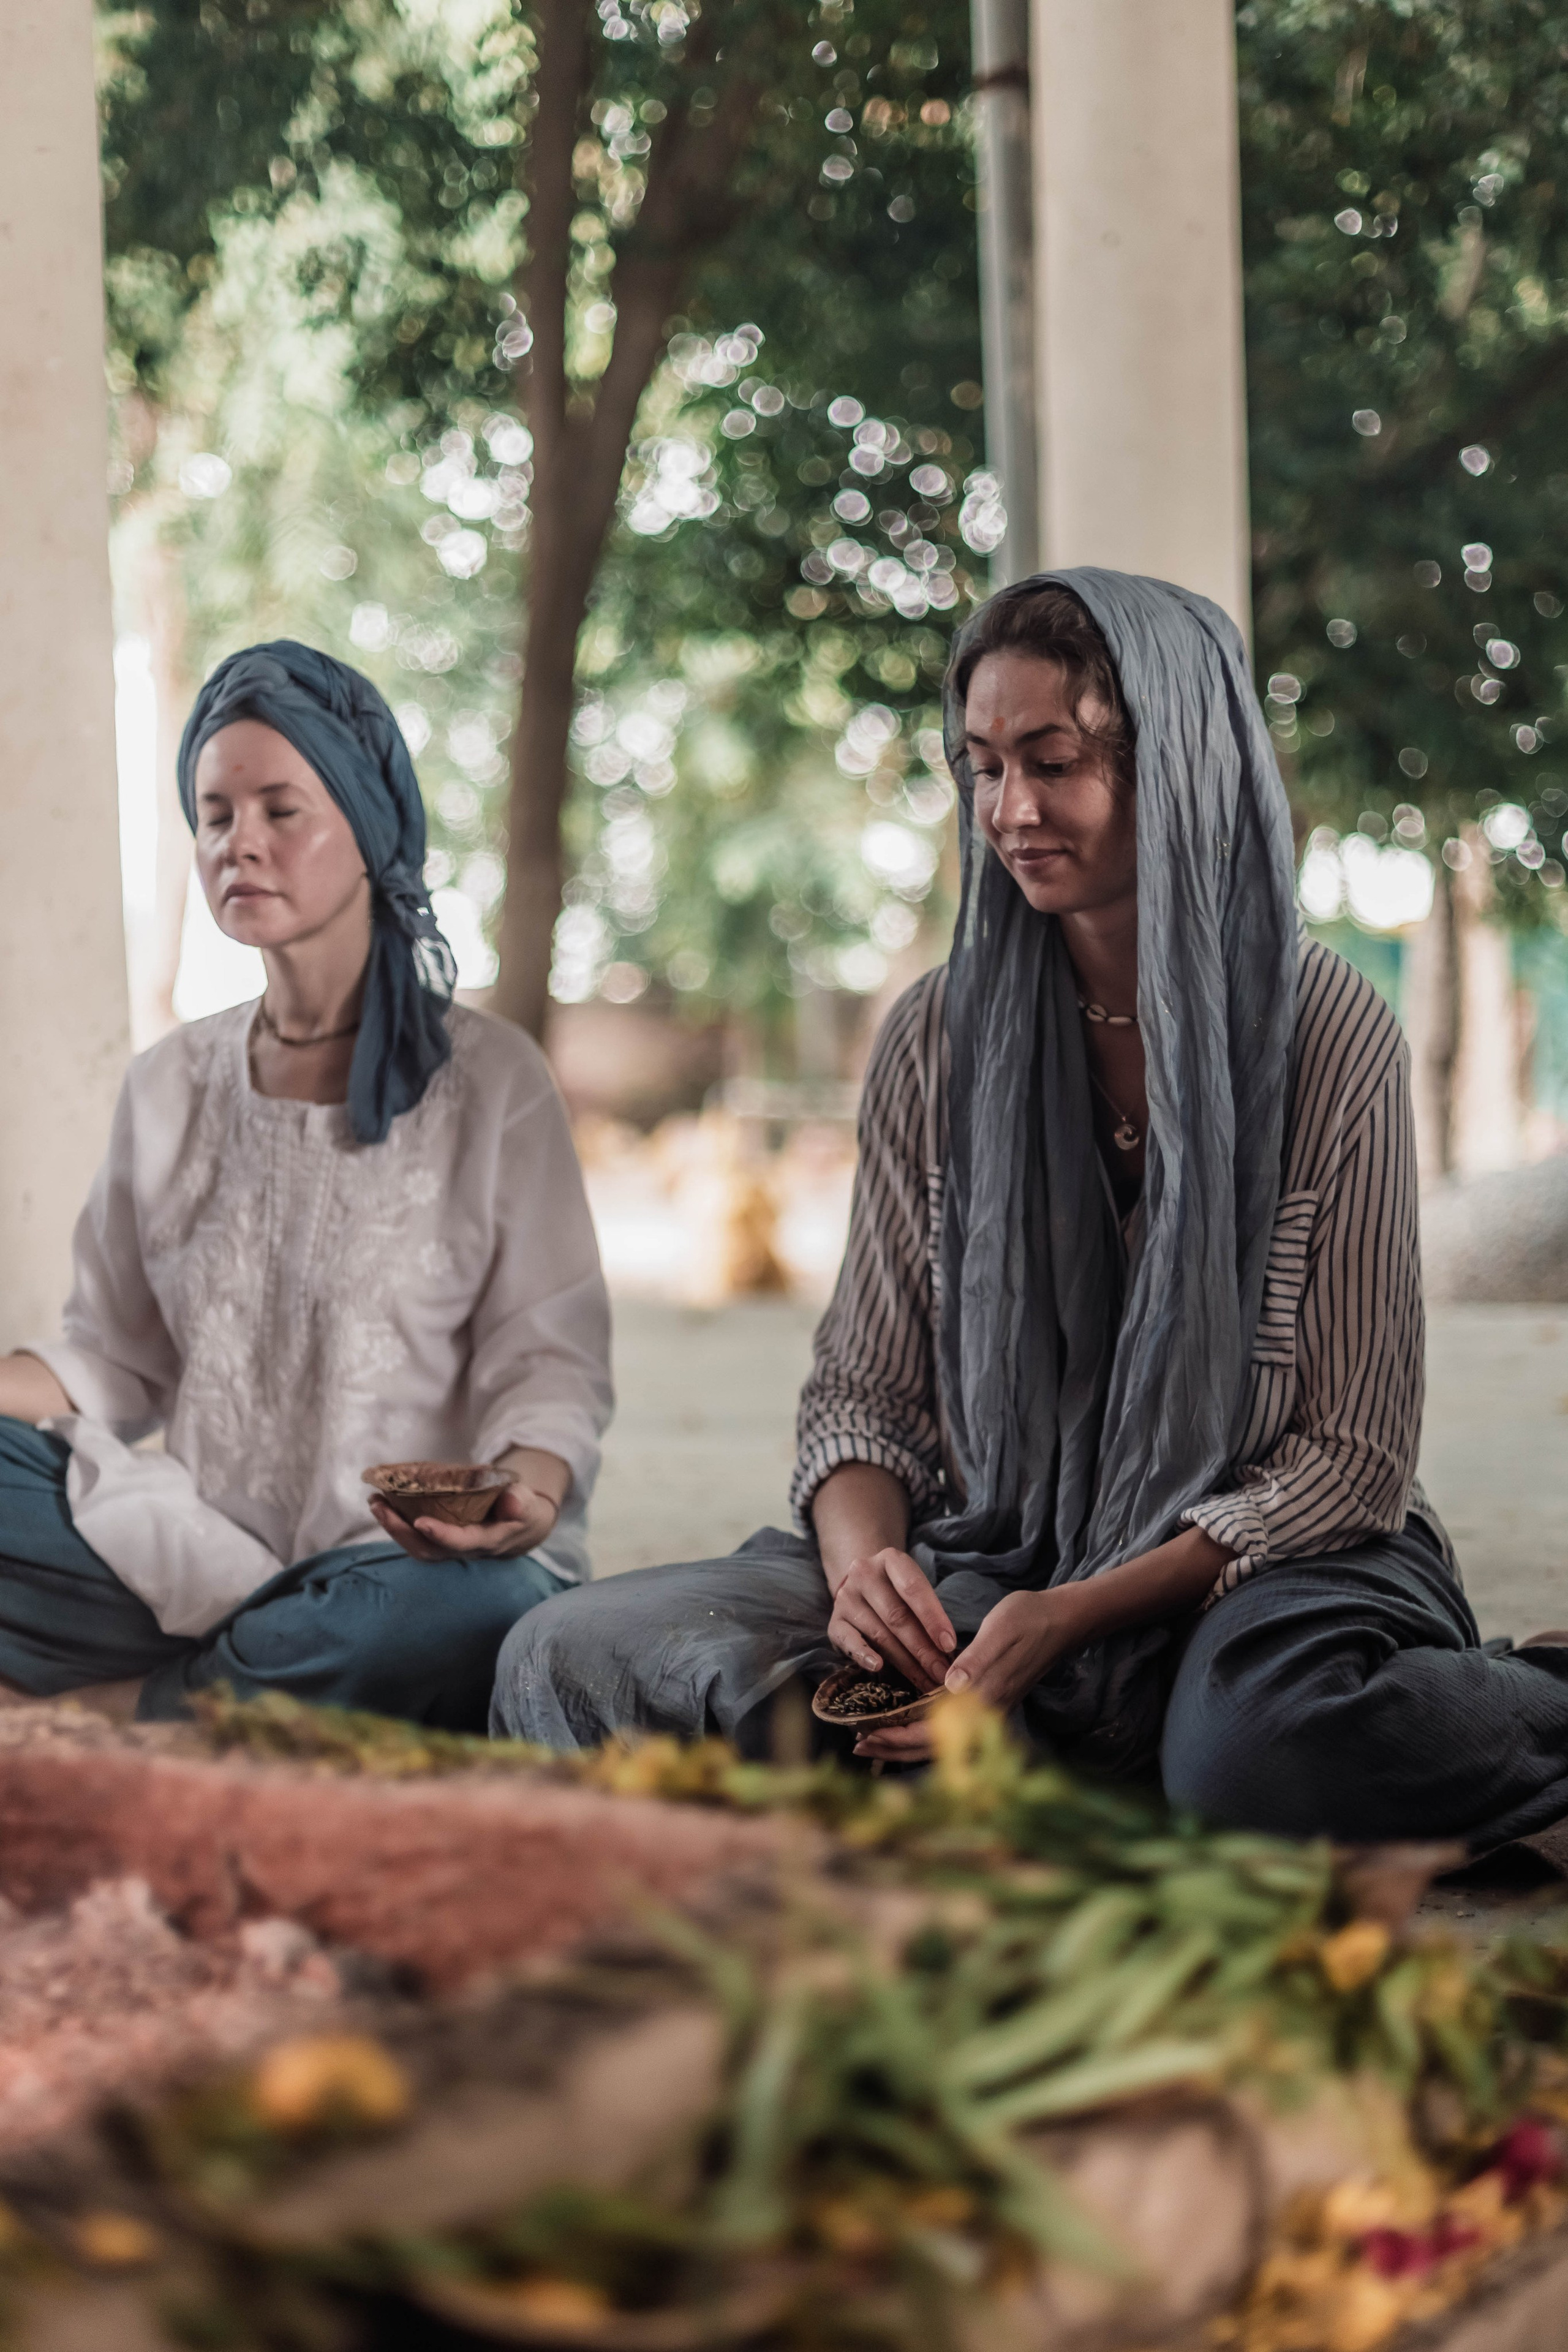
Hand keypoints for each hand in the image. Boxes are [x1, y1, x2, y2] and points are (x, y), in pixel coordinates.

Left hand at [370, 1482, 559, 1564]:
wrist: (518, 1526)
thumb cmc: (521, 1510)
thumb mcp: (527, 1504)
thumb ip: (520, 1502)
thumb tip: (512, 1501)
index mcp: (486, 1541)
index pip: (461, 1543)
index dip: (441, 1535)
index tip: (420, 1521)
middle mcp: (463, 1551)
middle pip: (427, 1551)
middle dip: (400, 1531)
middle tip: (380, 1506)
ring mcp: (449, 1548)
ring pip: (416, 1546)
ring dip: (392, 1527)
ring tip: (375, 1502)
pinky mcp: (439, 1540)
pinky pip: (414, 1537)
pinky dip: (396, 1522)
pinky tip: (383, 1503)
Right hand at [828, 1545, 956, 1690]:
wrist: (862, 1587)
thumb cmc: (898, 1593)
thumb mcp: (913, 1591)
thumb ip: (927, 1614)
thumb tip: (948, 1652)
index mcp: (890, 1560)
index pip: (913, 1588)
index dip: (933, 1618)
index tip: (949, 1645)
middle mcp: (864, 1574)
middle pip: (897, 1615)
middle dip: (923, 1648)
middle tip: (941, 1673)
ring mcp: (846, 1598)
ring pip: (879, 1633)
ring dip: (906, 1662)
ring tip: (926, 1681)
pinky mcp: (834, 1622)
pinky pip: (849, 1641)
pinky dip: (864, 1655)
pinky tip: (878, 1667)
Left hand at [854, 1587, 1084, 1762]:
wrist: (1062, 1621)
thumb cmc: (1028, 1620)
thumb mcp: (1000, 1631)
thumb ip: (976, 1661)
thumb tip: (951, 1687)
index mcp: (985, 1696)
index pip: (936, 1730)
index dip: (899, 1736)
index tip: (868, 1735)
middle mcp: (986, 1711)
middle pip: (935, 1744)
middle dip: (895, 1748)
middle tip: (859, 1746)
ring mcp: (989, 1710)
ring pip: (942, 1740)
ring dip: (907, 1743)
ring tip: (875, 1741)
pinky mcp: (989, 1702)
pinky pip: (952, 1729)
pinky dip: (924, 1731)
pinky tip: (906, 1725)